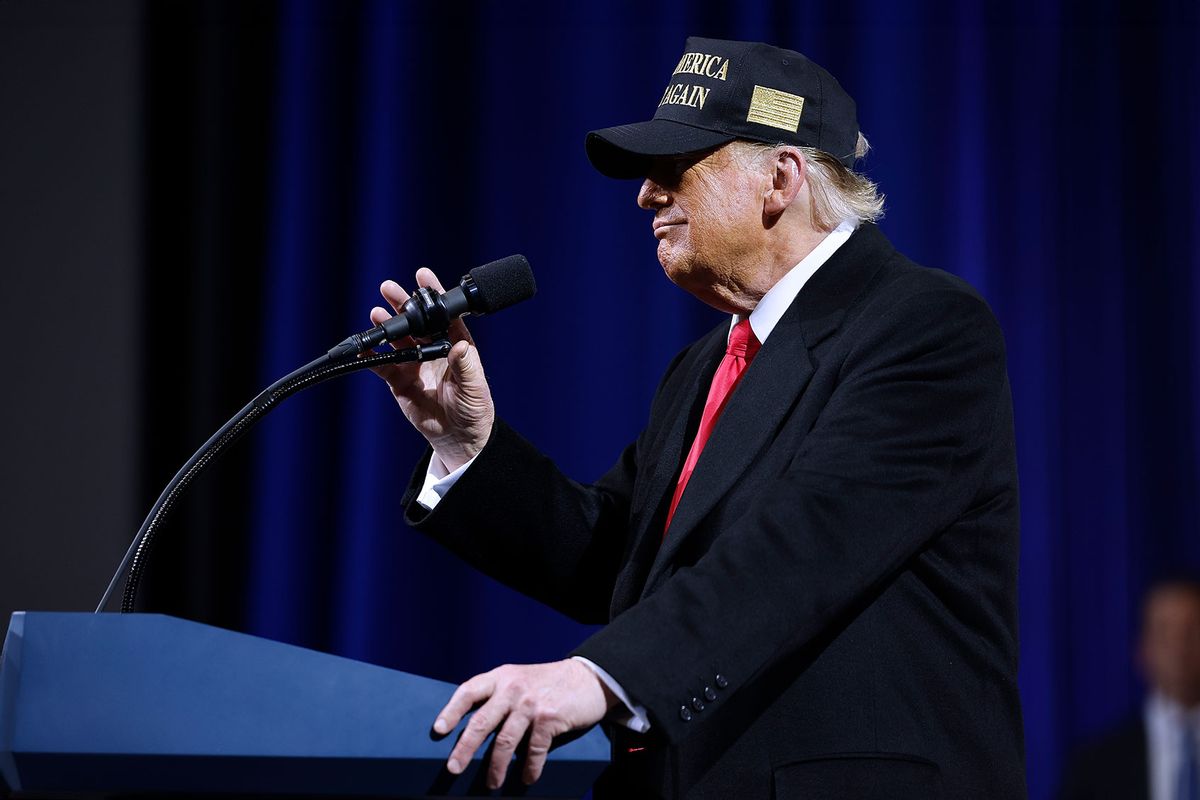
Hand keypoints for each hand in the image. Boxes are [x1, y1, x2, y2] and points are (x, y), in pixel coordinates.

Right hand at [369, 268, 493, 470]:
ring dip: (387, 326)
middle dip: (404, 304)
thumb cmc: (474, 410)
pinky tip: (362, 347)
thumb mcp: (474, 388)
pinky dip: (372, 357)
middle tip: (389, 288)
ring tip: (376, 313)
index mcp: (456, 345)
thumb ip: (466, 366)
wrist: (459, 438)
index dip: (434, 294)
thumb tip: (460, 346)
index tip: (423, 274)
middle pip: (417, 322)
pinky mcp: (401, 382)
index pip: (444, 315)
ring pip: (398, 339)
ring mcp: (416, 364)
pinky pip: (383, 366)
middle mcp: (434, 350)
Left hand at [433, 659, 616, 788]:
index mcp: (500, 677)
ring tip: (492, 783)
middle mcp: (512, 688)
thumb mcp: (519, 679)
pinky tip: (527, 778)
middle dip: (464, 749)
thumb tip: (473, 729)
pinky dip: (529, 769)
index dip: (451, 711)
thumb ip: (499, 696)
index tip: (438, 730)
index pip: (468, 691)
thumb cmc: (547, 683)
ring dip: (496, 767)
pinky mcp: (549, 718)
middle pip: (481, 722)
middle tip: (453, 769)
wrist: (587, 678)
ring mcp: (530, 704)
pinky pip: (534, 751)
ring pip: (505, 742)